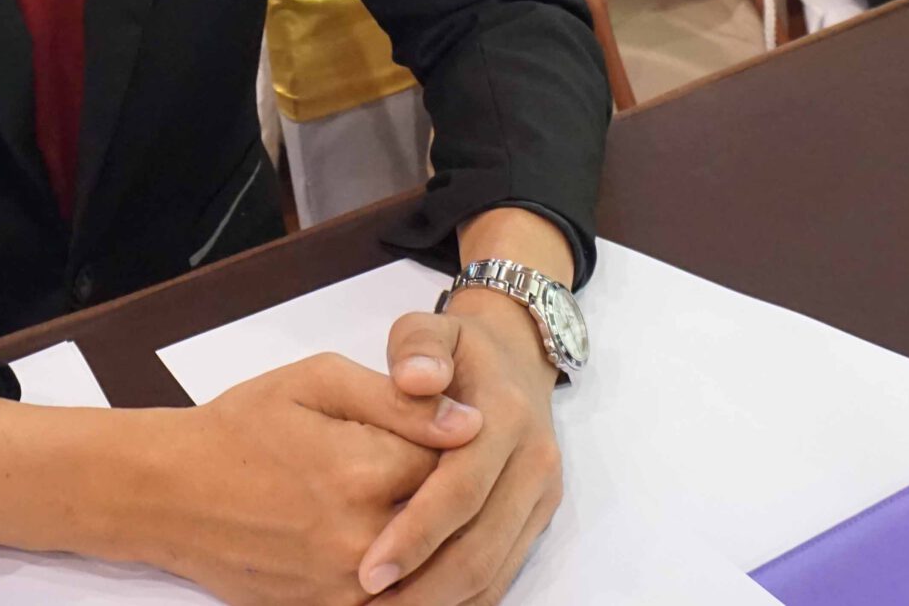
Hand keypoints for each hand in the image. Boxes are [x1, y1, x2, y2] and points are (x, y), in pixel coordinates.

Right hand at [144, 353, 481, 605]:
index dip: (453, 443)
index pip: (454, 462)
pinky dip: (403, 574)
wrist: (170, 493)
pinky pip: (393, 600)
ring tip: (397, 501)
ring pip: (428, 568)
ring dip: (431, 538)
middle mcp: (362, 539)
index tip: (437, 430)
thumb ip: (399, 400)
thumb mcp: (317, 382)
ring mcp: (345, 588)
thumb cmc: (242, 426)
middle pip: (448, 520)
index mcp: (363, 470)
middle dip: (444, 492)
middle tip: (417, 466)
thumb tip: (472, 423)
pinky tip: (387, 542)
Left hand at [355, 298, 561, 602]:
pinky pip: (504, 573)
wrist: (516, 356)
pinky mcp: (538, 517)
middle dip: (425, 587)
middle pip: (481, 544)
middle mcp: (533, 461)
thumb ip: (417, 347)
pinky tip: (420, 605)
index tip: (368, 569)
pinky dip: (464, 600)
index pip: (461, 489)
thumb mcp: (431, 329)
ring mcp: (540, 495)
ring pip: (495, 569)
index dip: (416, 533)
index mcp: (505, 415)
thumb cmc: (457, 348)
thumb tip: (414, 377)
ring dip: (441, 600)